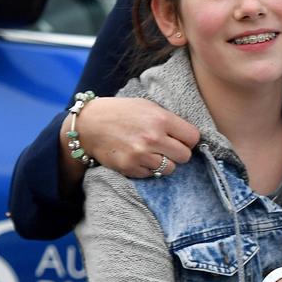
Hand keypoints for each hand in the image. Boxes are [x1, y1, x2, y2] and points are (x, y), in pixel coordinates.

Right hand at [62, 96, 198, 179]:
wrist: (89, 124)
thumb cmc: (122, 112)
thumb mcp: (148, 106)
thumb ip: (169, 120)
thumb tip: (190, 136)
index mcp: (161, 119)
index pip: (193, 137)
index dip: (189, 139)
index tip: (182, 139)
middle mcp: (153, 137)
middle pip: (185, 156)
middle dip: (179, 153)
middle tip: (169, 148)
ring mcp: (141, 154)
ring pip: (170, 169)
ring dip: (164, 163)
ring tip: (153, 153)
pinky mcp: (129, 167)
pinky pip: (151, 175)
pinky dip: (148, 169)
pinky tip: (139, 158)